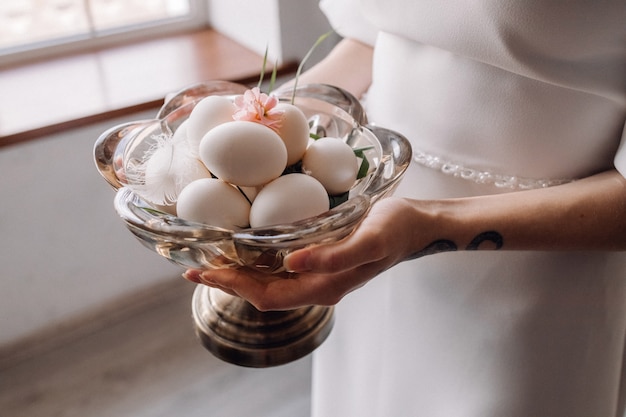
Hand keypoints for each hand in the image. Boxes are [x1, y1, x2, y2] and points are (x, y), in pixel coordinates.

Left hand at [183, 197, 419, 310]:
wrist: (416, 224)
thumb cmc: (395, 229)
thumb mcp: (370, 240)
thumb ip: (335, 257)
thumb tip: (292, 263)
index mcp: (325, 286)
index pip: (268, 296)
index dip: (234, 286)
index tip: (205, 271)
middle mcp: (317, 285)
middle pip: (261, 293)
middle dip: (227, 282)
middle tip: (195, 265)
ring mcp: (318, 274)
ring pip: (268, 282)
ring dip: (238, 273)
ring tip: (212, 259)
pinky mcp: (320, 260)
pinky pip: (279, 269)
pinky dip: (256, 262)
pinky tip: (247, 248)